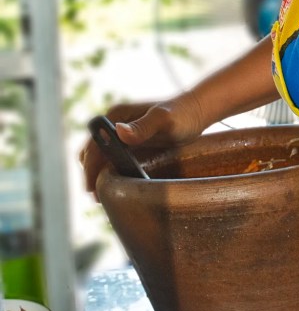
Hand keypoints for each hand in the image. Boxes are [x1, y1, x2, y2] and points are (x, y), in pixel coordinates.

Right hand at [79, 92, 204, 198]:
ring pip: (100, 158)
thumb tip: (119, 132)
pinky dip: (110, 173)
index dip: (90, 166)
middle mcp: (115, 125)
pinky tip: (117, 188)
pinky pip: (113, 160)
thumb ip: (143, 127)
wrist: (196, 112)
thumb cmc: (182, 113)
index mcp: (117, 116)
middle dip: (91, 174)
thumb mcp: (164, 121)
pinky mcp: (130, 145)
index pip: (94, 144)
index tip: (91, 187)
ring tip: (104, 197)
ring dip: (98, 175)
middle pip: (92, 153)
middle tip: (97, 198)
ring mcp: (122, 135)